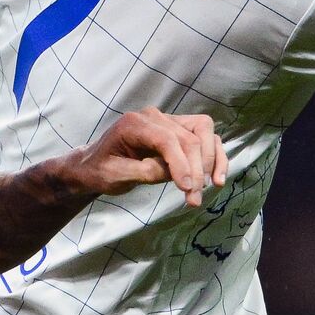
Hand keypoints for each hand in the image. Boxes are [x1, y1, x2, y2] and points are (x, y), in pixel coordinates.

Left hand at [74, 108, 227, 206]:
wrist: (97, 165)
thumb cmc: (102, 171)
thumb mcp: (116, 176)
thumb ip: (145, 172)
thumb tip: (175, 174)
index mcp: (134, 124)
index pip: (166, 139)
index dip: (180, 164)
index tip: (187, 189)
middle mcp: (154, 116)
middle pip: (188, 137)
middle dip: (196, 169)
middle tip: (194, 198)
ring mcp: (169, 120)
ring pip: (203, 131)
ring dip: (211, 160)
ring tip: (212, 185)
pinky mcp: (179, 129)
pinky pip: (205, 136)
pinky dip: (215, 155)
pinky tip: (217, 177)